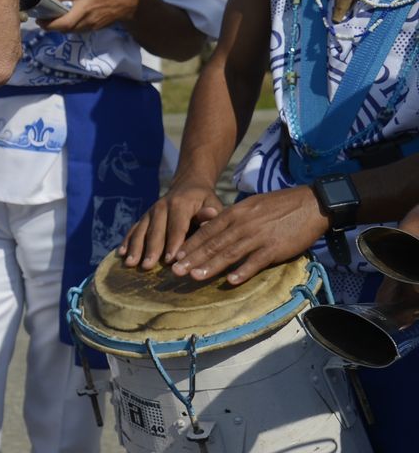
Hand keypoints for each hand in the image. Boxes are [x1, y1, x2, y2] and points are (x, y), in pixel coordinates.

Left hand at [41, 0, 140, 33]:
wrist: (132, 1)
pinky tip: (61, 22)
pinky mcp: (93, 27)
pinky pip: (75, 30)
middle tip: (39, 19)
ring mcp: (90, 20)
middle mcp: (86, 7)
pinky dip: (66, 28)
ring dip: (55, 28)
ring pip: (68, 30)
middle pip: (63, 22)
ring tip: (46, 22)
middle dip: (47, 24)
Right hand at [119, 180, 222, 269]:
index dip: (173, 244)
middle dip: (151, 250)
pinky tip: (121, 253)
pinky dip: (126, 241)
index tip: (170, 261)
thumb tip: (209, 216)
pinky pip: (133, 229)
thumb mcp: (213, 203)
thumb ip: (211, 213)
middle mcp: (161, 207)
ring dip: (135, 248)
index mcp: (180, 204)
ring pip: (141, 231)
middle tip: (147, 266)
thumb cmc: (204, 201)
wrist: (188, 185)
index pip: (177, 227)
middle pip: (155, 231)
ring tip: (130, 264)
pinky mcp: (144, 217)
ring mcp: (150, 212)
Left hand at [167, 186, 327, 284]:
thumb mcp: (249, 206)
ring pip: (229, 253)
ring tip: (194, 277)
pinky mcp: (274, 248)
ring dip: (211, 266)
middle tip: (175, 271)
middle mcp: (242, 225)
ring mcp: (258, 237)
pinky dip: (243, 271)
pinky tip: (231, 281)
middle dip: (192, 258)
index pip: (207, 231)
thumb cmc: (279, 206)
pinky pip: (256, 261)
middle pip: (213, 244)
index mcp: (235, 214)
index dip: (190, 245)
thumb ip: (230, 218)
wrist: (311, 204)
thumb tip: (210, 228)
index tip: (175, 256)